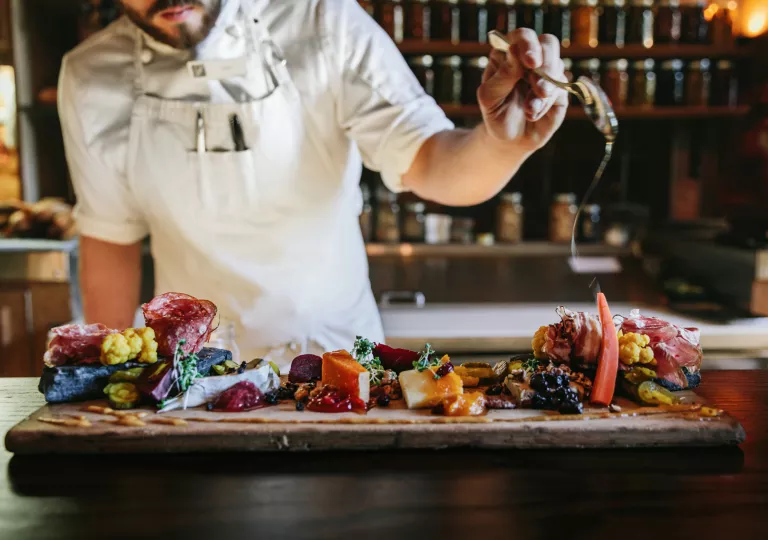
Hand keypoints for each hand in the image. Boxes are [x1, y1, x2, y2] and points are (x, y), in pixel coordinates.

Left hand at [477, 29, 567, 152]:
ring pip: (557, 68)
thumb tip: (514, 50)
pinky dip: (546, 104)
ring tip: (530, 110)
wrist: (510, 140)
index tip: (531, 62)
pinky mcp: (560, 91)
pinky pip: (561, 90)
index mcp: (509, 55)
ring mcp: (547, 74)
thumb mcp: (490, 98)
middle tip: (540, 88)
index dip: (528, 45)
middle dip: (546, 64)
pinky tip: (533, 114)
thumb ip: (503, 75)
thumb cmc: (496, 115)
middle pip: (548, 44)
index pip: (523, 37)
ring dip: (544, 91)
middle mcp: (531, 60)